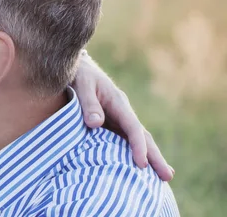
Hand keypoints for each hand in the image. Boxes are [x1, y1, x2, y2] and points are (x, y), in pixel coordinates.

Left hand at [73, 52, 174, 181]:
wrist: (78, 67)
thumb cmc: (79, 75)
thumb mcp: (82, 85)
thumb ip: (88, 103)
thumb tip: (95, 123)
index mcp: (118, 102)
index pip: (132, 127)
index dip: (138, 146)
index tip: (140, 164)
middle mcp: (122, 111)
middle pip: (142, 136)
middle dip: (154, 156)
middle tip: (167, 176)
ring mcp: (119, 118)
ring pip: (137, 139)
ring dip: (150, 157)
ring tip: (163, 177)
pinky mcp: (112, 122)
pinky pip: (125, 140)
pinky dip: (135, 152)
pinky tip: (140, 167)